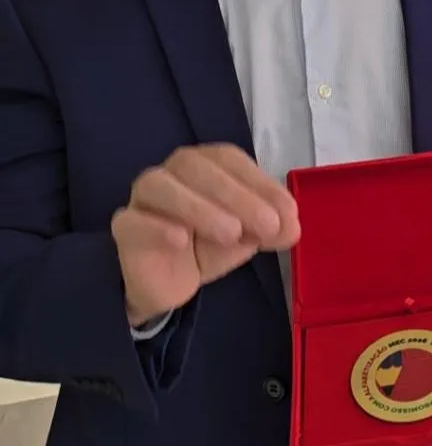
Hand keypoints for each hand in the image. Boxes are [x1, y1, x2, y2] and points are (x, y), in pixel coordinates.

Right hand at [111, 143, 300, 326]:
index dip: (261, 183)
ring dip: (200, 207)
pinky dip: (157, 226)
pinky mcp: (124, 228)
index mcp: (206, 165)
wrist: (168, 284)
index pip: (231, 161)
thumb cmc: (208, 246)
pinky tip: (180, 239)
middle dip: (238, 196)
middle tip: (267, 225)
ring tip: (231, 233)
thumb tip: (293, 227)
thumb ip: (270, 229)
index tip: (287, 213)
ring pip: (162, 186)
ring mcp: (143, 198)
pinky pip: (132, 221)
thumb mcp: (248, 237)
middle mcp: (173, 172)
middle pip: (200, 169)